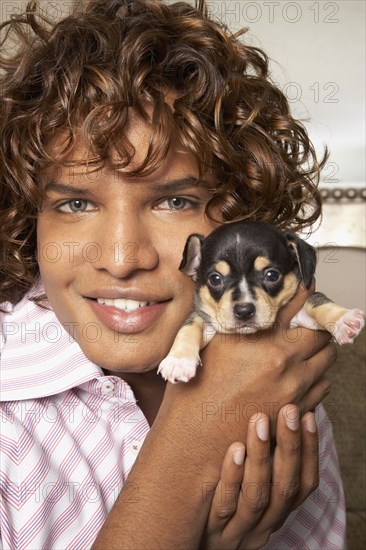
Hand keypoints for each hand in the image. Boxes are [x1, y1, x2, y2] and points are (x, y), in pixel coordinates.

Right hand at [166, 281, 335, 440]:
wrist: (196, 439)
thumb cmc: (196, 391)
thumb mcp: (206, 343)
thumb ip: (233, 322)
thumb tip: (248, 307)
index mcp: (261, 338)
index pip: (298, 303)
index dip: (304, 292)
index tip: (305, 288)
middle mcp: (284, 359)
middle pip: (321, 331)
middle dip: (315, 324)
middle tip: (303, 324)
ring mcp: (294, 386)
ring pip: (327, 358)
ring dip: (317, 350)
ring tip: (300, 350)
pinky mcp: (297, 409)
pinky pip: (323, 385)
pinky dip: (315, 376)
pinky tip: (297, 376)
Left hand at [201, 406, 317, 549]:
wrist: (189, 538)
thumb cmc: (223, 500)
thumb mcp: (249, 484)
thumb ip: (263, 455)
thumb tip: (275, 408)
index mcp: (278, 510)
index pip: (305, 483)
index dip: (309, 450)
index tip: (307, 415)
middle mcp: (264, 523)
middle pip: (285, 487)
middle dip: (290, 446)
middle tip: (289, 409)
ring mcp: (238, 530)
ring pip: (256, 496)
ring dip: (261, 456)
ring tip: (259, 420)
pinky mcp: (212, 531)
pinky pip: (224, 504)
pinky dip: (232, 477)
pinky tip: (234, 449)